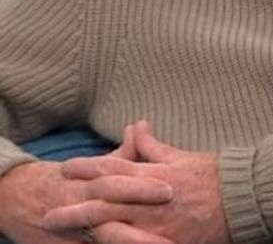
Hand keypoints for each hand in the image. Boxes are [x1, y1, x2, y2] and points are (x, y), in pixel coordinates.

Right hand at [0, 149, 172, 243]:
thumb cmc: (66, 180)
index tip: (169, 190)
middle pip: (108, 216)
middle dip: (138, 227)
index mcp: (88, 184)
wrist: (15, 198)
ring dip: (129, 243)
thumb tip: (141, 126)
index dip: (141, 188)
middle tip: (170, 234)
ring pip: (102, 240)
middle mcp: (78, 208)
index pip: (116, 183)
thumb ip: (122, 153)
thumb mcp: (94, 166)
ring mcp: (72, 232)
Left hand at [41, 122, 229, 243]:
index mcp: (155, 172)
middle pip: (105, 199)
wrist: (244, 198)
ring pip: (113, 223)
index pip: (114, 167)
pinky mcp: (165, 240)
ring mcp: (157, 221)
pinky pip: (133, 243)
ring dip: (85, 226)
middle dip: (75, 205)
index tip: (67, 169)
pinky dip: (114, 243)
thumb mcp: (182, 156)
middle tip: (49, 211)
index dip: (88, 167)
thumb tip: (136, 126)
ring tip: (62, 229)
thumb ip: (154, 147)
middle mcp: (151, 196)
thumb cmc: (215, 176)